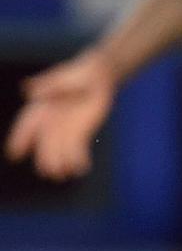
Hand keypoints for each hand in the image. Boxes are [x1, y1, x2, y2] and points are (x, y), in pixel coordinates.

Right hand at [7, 54, 114, 179]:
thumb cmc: (77, 74)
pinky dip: (78, 159)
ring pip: (59, 148)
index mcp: (41, 106)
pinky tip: (81, 169)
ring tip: (60, 176)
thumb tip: (29, 91)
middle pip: (44, 141)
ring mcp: (64, 128)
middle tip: (47, 171)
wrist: (98, 77)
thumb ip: (49, 84)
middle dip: (45, 156)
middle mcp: (50, 121)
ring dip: (59, 162)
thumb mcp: (65, 77)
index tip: (14, 153)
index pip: (27, 124)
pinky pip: (77, 148)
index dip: (20, 138)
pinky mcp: (80, 132)